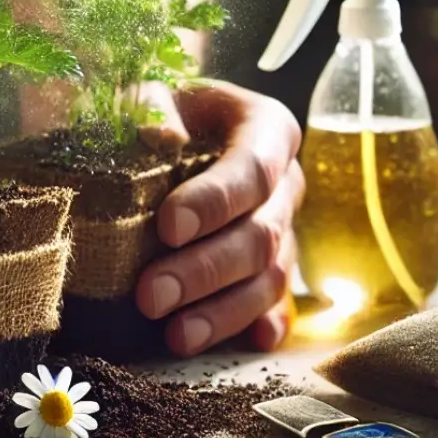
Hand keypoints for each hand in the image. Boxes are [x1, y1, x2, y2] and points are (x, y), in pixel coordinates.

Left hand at [134, 81, 303, 355]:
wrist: (173, 124)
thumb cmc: (159, 106)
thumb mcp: (151, 90)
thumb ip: (152, 106)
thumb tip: (162, 138)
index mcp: (266, 128)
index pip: (251, 168)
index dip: (214, 201)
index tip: (168, 227)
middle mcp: (286, 181)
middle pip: (260, 234)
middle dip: (205, 270)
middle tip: (151, 296)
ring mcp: (285, 227)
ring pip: (269, 278)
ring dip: (223, 312)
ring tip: (175, 335)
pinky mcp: (274, 267)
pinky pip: (277, 305)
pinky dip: (257, 327)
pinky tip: (234, 346)